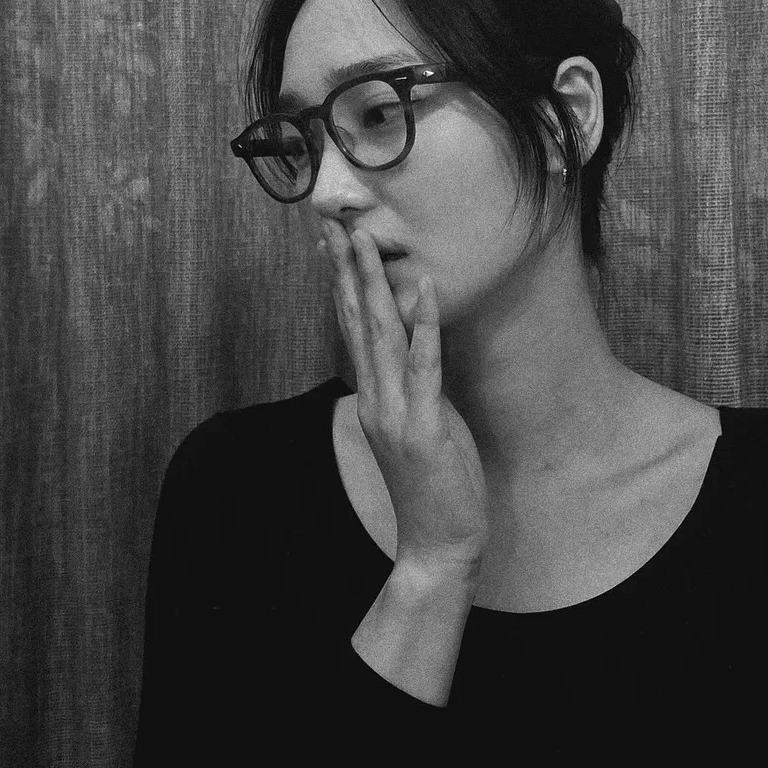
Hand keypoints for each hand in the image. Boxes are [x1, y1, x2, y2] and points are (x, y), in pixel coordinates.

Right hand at [320, 223, 487, 574]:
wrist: (437, 545)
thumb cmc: (435, 485)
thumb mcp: (422, 424)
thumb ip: (415, 386)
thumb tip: (419, 345)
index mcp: (372, 397)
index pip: (350, 329)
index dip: (340, 283)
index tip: (331, 243)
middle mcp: (374, 398)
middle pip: (354, 321)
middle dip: (345, 269)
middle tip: (334, 223)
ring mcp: (395, 412)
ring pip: (380, 335)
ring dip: (373, 284)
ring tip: (366, 240)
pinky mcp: (423, 426)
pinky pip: (425, 365)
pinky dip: (424, 323)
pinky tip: (424, 287)